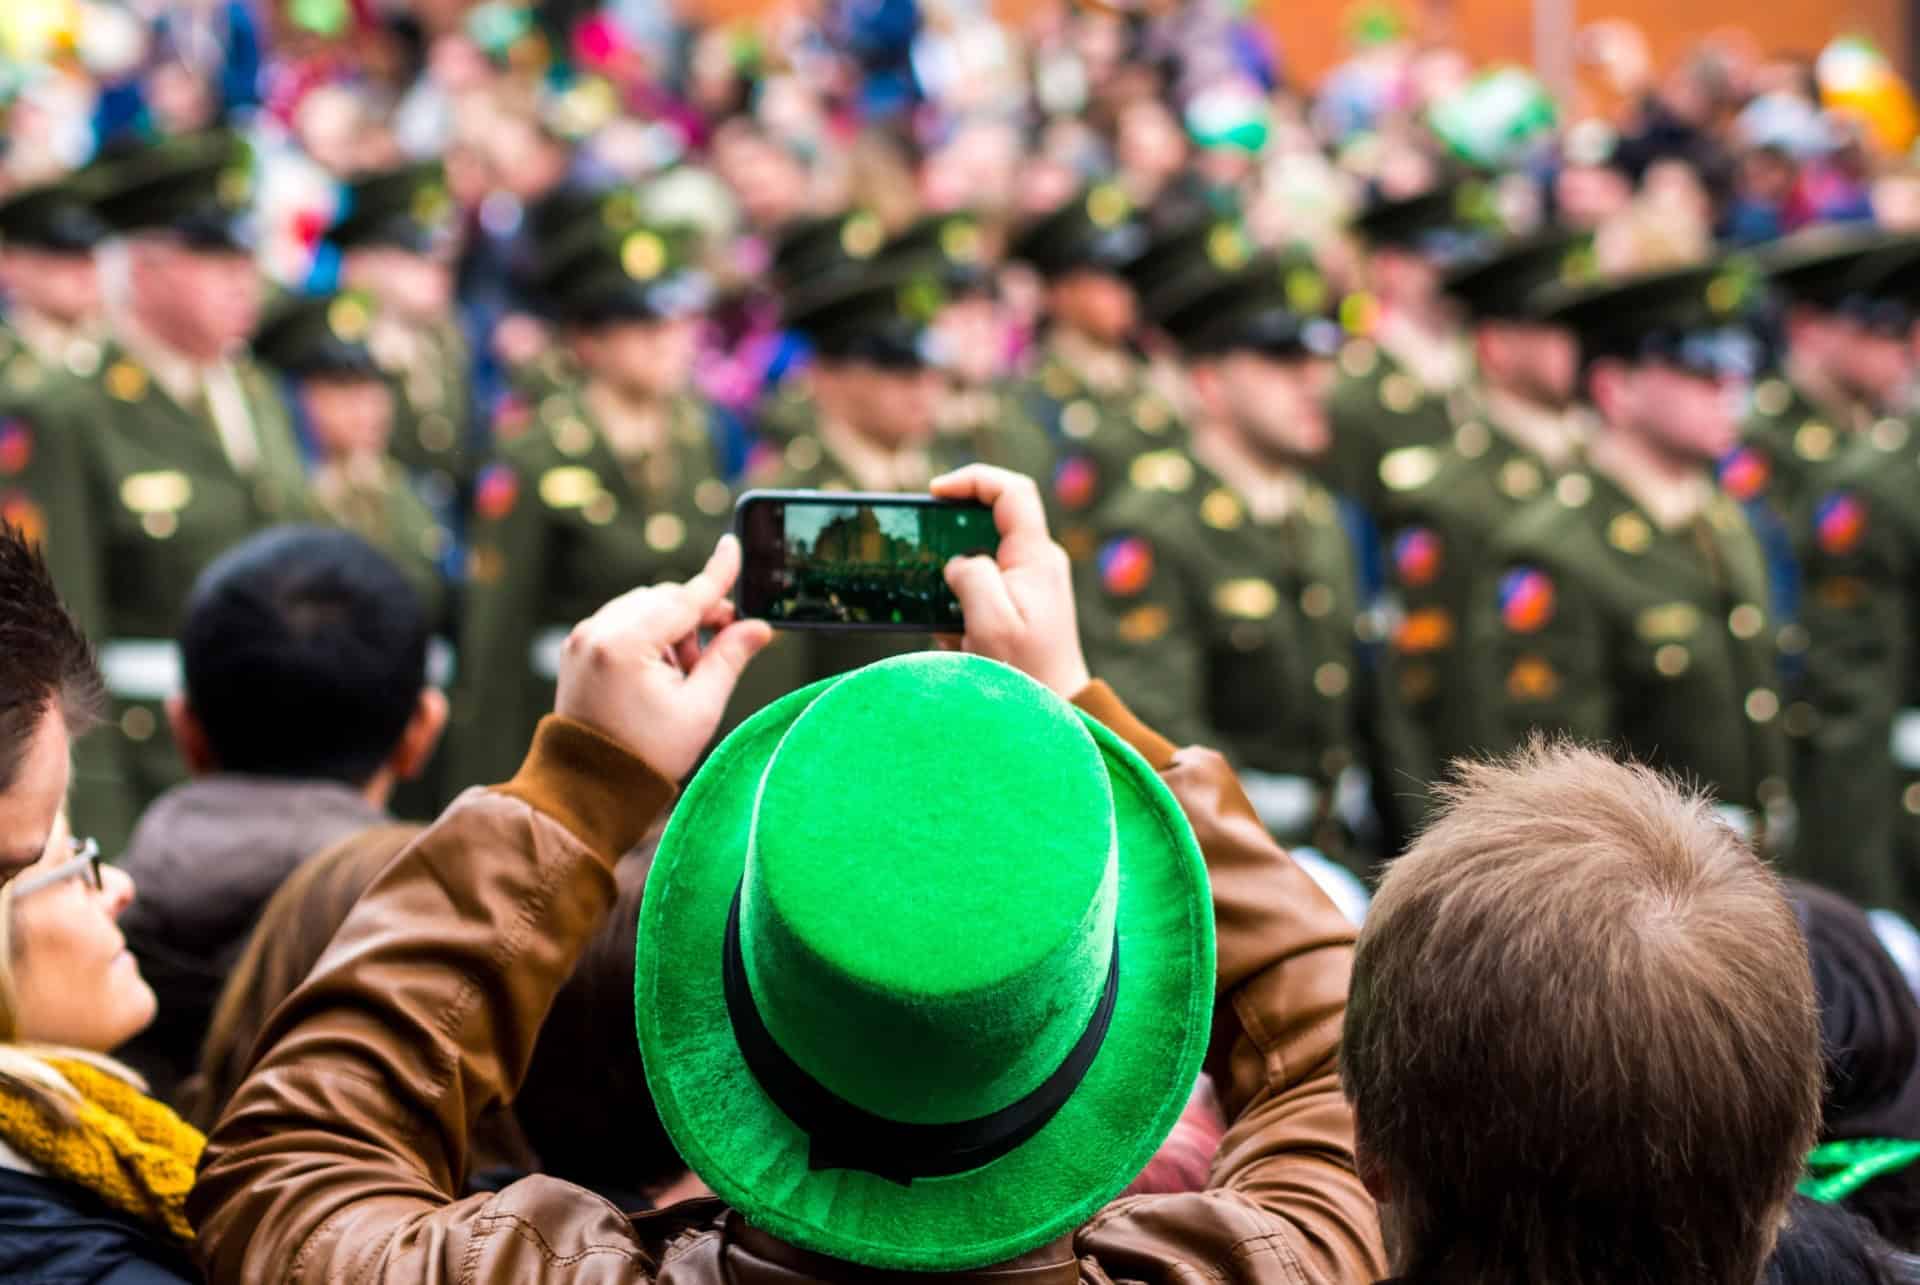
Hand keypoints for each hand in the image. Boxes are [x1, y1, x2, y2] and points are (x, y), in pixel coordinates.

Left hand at [555, 536, 772, 780]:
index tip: (734, 547)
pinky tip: (660, 672)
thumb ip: (729, 658)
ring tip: (683, 673)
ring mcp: (583, 638)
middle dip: (696, 617)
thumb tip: (758, 627)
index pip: (684, 598)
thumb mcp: (700, 707)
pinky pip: (622, 621)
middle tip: (719, 650)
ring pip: (644, 607)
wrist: (591, 786)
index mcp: (625, 645)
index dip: (717, 575)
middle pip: (664, 599)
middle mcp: (597, 632)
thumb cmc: (648, 753)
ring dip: (672, 627)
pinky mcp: (578, 647)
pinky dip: (648, 635)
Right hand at [931, 465, 1091, 699]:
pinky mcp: (1024, 606)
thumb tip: (959, 563)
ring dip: (955, 583)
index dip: (973, 480)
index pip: (1012, 491)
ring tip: (946, 620)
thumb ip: (971, 576)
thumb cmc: (1027, 671)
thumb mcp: (990, 622)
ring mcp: (1033, 584)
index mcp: (1036, 557)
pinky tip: (958, 639)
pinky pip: (986, 589)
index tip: (935, 492)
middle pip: (993, 521)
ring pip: (983, 558)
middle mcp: (1039, 563)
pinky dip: (963, 607)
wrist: (1057, 710)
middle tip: (925, 560)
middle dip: (952, 538)